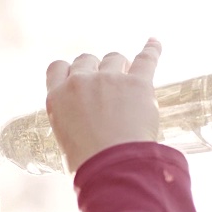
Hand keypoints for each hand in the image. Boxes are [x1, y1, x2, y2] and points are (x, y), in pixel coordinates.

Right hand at [45, 38, 161, 172]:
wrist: (112, 168)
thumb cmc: (88, 164)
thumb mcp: (66, 141)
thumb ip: (72, 122)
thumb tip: (86, 126)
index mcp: (58, 98)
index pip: (58, 67)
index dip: (70, 71)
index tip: (79, 78)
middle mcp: (80, 83)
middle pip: (86, 59)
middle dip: (95, 69)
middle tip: (105, 87)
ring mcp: (109, 80)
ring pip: (114, 58)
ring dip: (120, 67)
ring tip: (128, 83)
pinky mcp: (137, 84)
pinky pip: (146, 58)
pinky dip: (151, 50)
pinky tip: (154, 43)